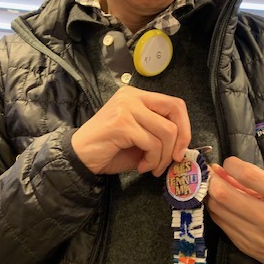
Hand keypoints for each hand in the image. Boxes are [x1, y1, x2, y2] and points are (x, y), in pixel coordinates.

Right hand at [71, 85, 190, 175]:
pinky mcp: (122, 123)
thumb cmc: (108, 149)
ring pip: (166, 131)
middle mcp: (132, 97)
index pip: (174, 103)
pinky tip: (142, 166)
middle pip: (175, 111)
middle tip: (173, 159)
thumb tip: (183, 145)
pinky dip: (152, 160)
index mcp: (136, 96)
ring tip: (151, 167)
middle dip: (181, 139)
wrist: (78, 157)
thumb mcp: (139, 138)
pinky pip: (152, 143)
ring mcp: (126, 108)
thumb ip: (158, 134)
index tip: (180, 148)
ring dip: (163, 156)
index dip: (185, 126)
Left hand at [205, 157, 263, 263]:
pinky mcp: (247, 248)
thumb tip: (225, 168)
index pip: (250, 176)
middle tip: (211, 173)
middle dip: (212, 180)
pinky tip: (223, 204)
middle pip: (225, 195)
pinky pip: (221, 224)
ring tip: (215, 187)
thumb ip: (258, 180)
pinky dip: (218, 210)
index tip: (229, 163)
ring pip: (218, 210)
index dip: (232, 165)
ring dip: (211, 195)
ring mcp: (258, 238)